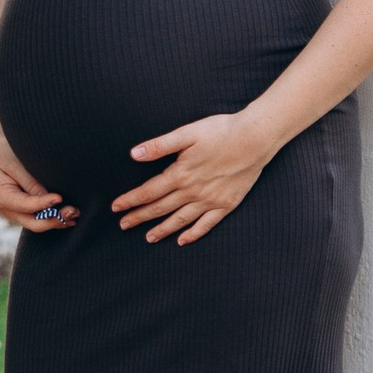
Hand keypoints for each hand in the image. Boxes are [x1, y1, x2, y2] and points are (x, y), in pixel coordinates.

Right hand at [0, 142, 74, 233]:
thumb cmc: (5, 152)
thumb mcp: (15, 164)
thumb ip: (30, 182)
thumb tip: (49, 199)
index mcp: (2, 197)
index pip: (27, 205)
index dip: (44, 204)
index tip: (60, 197)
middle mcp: (8, 209)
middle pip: (33, 223)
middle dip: (54, 219)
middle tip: (72, 211)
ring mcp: (15, 212)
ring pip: (38, 224)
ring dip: (57, 220)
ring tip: (75, 213)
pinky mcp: (24, 211)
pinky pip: (39, 219)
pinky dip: (54, 218)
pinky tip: (69, 216)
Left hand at [114, 111, 268, 244]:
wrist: (256, 139)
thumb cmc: (221, 131)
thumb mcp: (187, 133)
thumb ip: (160, 146)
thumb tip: (134, 154)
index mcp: (180, 173)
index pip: (149, 191)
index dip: (131, 200)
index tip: (116, 208)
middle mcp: (193, 191)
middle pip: (160, 208)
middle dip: (140, 217)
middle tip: (123, 225)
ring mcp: (210, 201)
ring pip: (180, 219)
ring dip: (162, 229)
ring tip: (148, 238)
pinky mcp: (226, 205)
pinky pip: (206, 224)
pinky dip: (193, 234)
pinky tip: (182, 240)